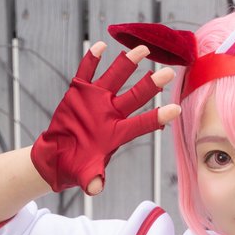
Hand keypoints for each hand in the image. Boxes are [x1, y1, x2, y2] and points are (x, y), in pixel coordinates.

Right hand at [31, 42, 181, 195]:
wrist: (58, 157)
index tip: (175, 109)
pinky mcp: (79, 92)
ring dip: (128, 63)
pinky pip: (87, 72)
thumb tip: (95, 188)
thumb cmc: (76, 167)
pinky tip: (101, 46)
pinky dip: (92, 60)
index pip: (141, 124)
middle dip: (151, 84)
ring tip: (142, 49)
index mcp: (116, 134)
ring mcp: (96, 100)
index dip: (157, 118)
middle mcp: (111, 114)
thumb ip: (92, 180)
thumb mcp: (85, 176)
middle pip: (135, 96)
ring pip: (116, 78)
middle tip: (168, 72)